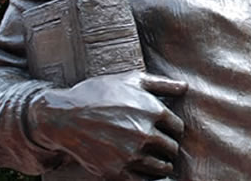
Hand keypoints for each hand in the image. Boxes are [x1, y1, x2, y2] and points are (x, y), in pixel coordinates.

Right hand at [27, 71, 186, 179]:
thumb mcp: (132, 80)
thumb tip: (186, 87)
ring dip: (160, 165)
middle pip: (172, 149)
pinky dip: (146, 178)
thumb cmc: (100, 93)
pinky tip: (139, 170)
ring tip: (151, 159)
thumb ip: (163, 84)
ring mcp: (131, 155)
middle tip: (157, 146)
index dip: (172, 130)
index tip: (164, 131)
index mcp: (154, 111)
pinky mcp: (116, 172)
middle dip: (166, 148)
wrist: (64, 116)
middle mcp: (146, 134)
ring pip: (162, 168)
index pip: (178, 129)